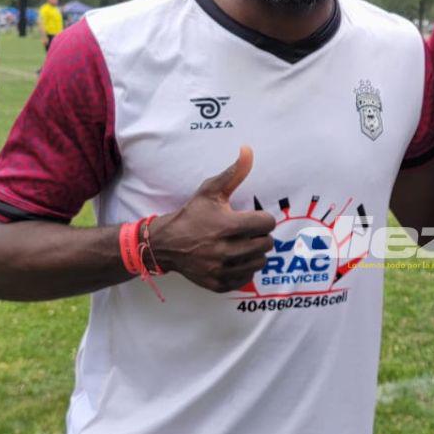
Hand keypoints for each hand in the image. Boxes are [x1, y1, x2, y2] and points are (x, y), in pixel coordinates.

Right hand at [148, 146, 276, 292]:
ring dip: (255, 252)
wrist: (166, 244)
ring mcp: (221, 269)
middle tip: (247, 231)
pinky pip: (247, 278)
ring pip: (260, 262)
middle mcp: (225, 250)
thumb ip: (234, 173)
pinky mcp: (218, 284)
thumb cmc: (192, 215)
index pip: (267, 224)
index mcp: (226, 225)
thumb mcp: (210, 191)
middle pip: (266, 244)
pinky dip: (245, 268)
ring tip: (243, 244)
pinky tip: (235, 258)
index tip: (253, 217)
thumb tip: (248, 150)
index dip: (263, 218)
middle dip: (260, 235)